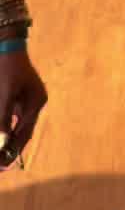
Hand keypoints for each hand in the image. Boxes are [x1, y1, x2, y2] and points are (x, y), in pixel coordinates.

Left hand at [0, 47, 46, 169]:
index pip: (23, 134)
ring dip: (6, 138)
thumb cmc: (6, 68)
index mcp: (35, 103)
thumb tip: (1, 143)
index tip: (3, 166)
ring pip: (14, 125)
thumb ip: (3, 119)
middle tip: (0, 165)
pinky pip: (9, 116)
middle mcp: (32, 103)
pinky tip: (1, 135)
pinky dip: (4, 125)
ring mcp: (24, 99)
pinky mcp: (15, 95)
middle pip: (20, 132)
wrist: (5, 43)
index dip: (13, 151)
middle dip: (9, 148)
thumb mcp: (4, 94)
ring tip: (0, 154)